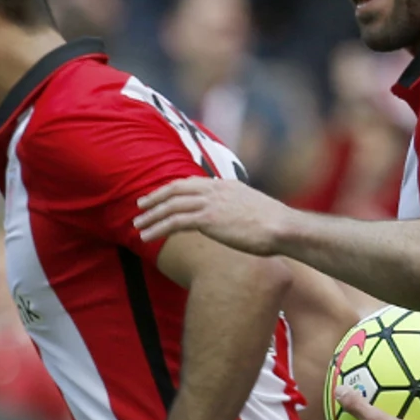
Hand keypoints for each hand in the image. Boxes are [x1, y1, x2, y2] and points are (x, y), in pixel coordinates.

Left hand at [134, 178, 290, 254]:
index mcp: (226, 185)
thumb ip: (240, 211)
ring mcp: (210, 203)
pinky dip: (158, 227)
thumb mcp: (255, 210)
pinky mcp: (207, 219)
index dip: (173, 189)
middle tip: (140, 205)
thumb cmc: (275, 226)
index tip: (161, 196)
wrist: (282, 227)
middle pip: (176, 188)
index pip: (192, 182)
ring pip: (171, 205)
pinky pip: (175, 221)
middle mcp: (215, 189)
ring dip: (151, 215)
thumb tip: (237, 221)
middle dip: (155, 197)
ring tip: (137, 225)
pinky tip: (147, 237)